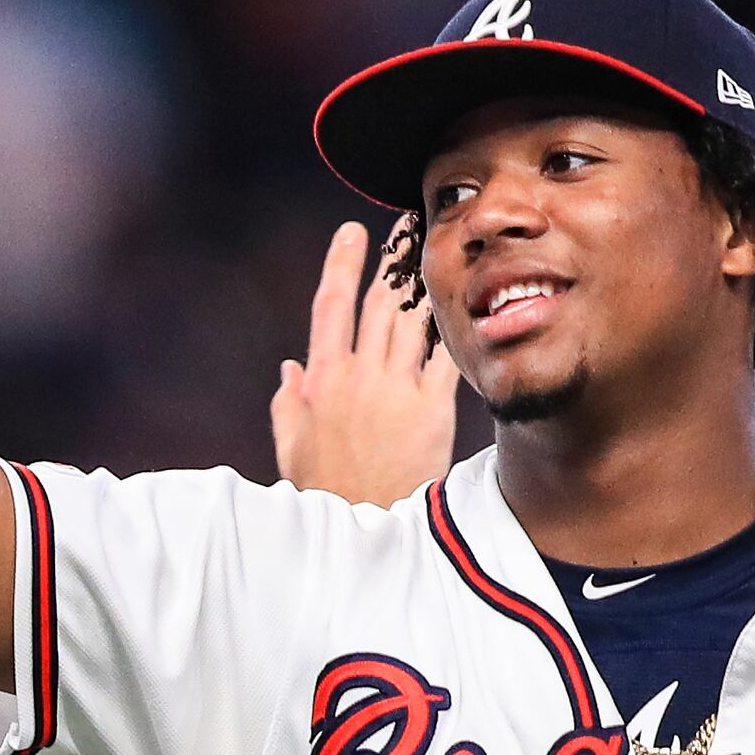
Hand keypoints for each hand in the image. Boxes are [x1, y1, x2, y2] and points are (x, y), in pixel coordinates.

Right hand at [271, 219, 458, 507]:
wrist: (368, 528)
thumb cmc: (326, 492)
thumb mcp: (292, 447)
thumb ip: (288, 403)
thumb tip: (290, 368)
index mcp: (321, 381)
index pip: (330, 306)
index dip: (341, 264)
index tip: (352, 233)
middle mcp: (359, 376)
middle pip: (379, 302)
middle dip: (392, 259)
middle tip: (406, 226)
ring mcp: (397, 390)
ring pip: (413, 321)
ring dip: (425, 283)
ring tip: (436, 253)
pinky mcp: (432, 408)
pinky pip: (445, 356)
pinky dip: (453, 328)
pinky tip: (466, 304)